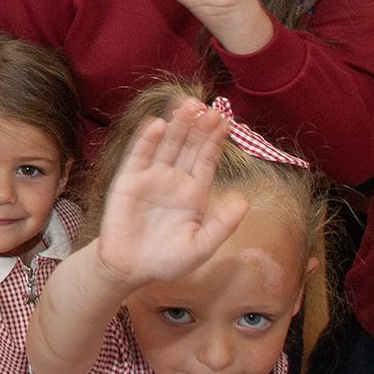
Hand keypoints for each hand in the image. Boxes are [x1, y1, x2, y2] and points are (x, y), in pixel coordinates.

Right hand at [91, 99, 248, 286]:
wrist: (130, 268)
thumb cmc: (167, 260)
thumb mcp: (201, 247)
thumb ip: (222, 225)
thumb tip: (244, 202)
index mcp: (194, 193)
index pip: (207, 160)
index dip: (216, 140)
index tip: (227, 121)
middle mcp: (174, 179)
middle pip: (189, 146)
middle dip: (199, 127)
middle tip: (209, 107)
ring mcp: (151, 177)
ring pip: (167, 145)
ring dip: (177, 125)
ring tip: (187, 105)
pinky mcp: (129, 180)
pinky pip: (139, 155)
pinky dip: (147, 140)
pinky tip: (158, 124)